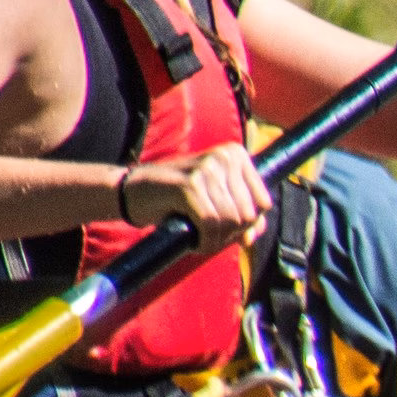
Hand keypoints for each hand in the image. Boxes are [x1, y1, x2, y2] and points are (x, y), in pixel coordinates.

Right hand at [118, 142, 270, 245]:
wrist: (132, 191)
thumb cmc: (177, 198)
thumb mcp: (215, 202)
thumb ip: (241, 217)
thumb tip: (253, 237)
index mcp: (235, 155)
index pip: (264, 203)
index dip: (248, 224)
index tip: (226, 229)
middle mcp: (223, 157)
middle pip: (248, 214)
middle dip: (231, 234)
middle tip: (210, 236)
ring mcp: (205, 169)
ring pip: (231, 221)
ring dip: (217, 240)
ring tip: (200, 238)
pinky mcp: (188, 185)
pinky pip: (210, 224)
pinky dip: (205, 241)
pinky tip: (195, 241)